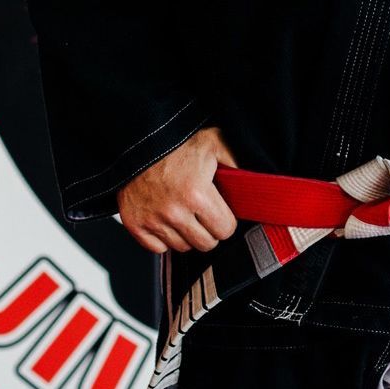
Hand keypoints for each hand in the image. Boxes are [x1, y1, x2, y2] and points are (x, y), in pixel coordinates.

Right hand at [116, 125, 238, 254]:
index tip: (222, 213)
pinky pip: (157, 248)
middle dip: (210, 230)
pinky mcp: (134, 224)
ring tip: (185, 213)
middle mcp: (174, 211)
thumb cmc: (176, 141)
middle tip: (205, 214)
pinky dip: (163, 238)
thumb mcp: (214, 143)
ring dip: (187, 234)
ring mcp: (153, 220)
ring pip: (182, 247)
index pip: (225, 230)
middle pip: (205, 244)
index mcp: (197, 194)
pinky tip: (167, 219)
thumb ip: (237, 164)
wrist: (138, 140)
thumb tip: (255, 183)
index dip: (227, 221)